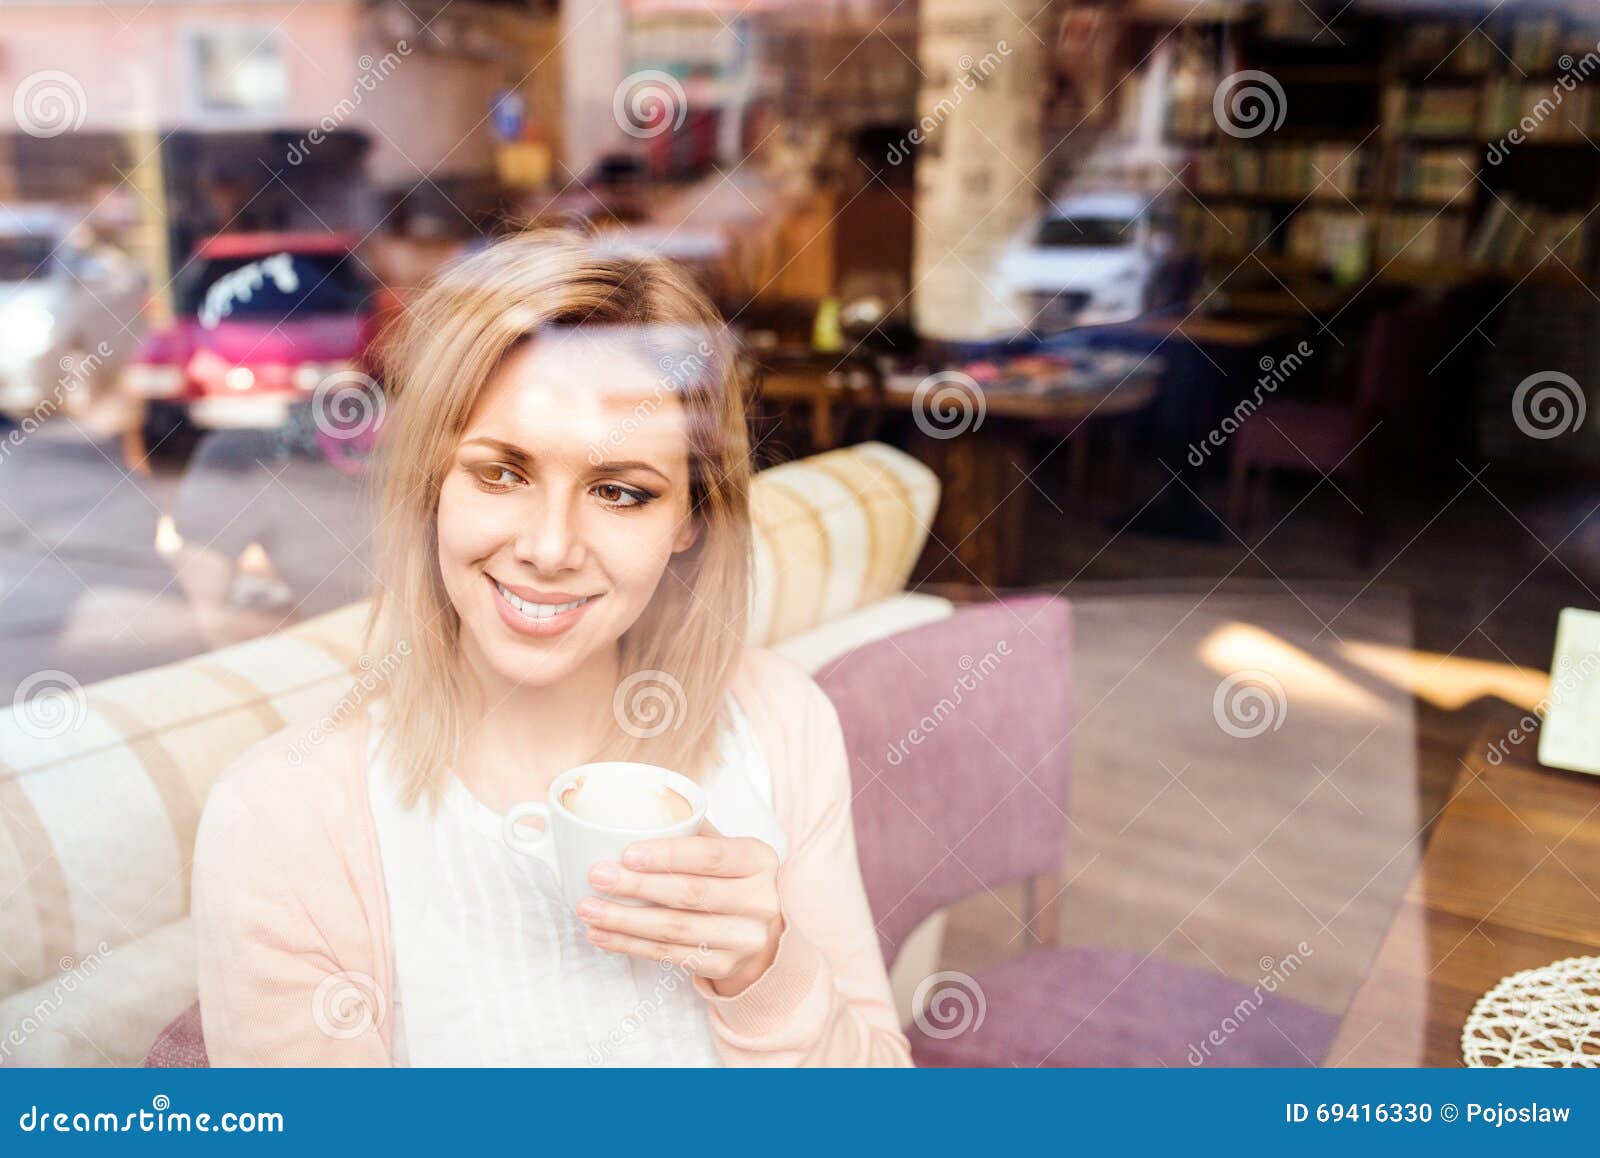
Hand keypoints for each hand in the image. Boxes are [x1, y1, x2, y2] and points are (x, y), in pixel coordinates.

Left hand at [576, 822, 783, 995]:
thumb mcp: (728, 849)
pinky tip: (602, 935)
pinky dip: (630, 945)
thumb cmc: (733, 879)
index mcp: (759, 860)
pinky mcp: (724, 967)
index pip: (711, 856)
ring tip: (588, 909)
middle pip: (690, 894)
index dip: (668, 854)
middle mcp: (759, 901)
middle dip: (637, 886)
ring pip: (675, 929)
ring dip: (624, 920)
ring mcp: (744, 939)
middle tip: (598, 876)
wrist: (764, 931)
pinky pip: (670, 956)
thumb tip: (636, 811)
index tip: (627, 853)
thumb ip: (693, 831)